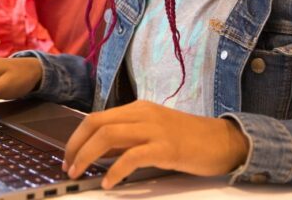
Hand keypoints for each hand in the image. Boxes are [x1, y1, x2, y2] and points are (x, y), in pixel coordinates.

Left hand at [62, 100, 249, 188]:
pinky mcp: (166, 147)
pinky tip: (109, 183)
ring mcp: (154, 129)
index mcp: (138, 109)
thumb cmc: (189, 140)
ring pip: (109, 135)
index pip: (96, 117)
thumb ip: (127, 141)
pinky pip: (132, 157)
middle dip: (76, 145)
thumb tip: (98, 154)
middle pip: (97, 124)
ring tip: (79, 173)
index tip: (68, 156)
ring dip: (87, 156)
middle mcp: (143, 114)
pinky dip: (115, 170)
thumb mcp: (153, 134)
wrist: (223, 141)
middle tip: (68, 166)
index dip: (77, 137)